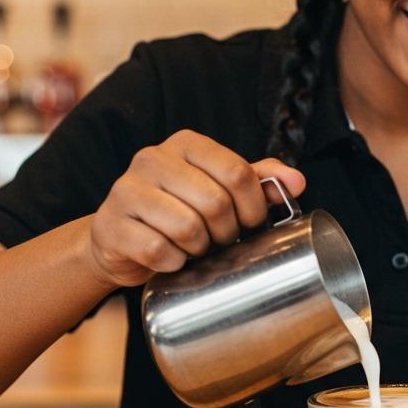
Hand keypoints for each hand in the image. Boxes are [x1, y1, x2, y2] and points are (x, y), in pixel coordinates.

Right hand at [87, 130, 305, 288]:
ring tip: (196, 248)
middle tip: (222, 241)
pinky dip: (173, 263)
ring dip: (200, 248)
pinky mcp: (111, 225)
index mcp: (185, 144)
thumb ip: (256, 181)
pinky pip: (157, 250)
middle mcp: (152, 158)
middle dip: (228, 232)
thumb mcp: (219, 190)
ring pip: (187, 227)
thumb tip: (297, 182)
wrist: (121, 240)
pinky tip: (172, 259)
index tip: (250, 224)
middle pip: (215, 202)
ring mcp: (126, 190)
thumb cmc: (179, 212)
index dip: (253, 207)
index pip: (238, 172)